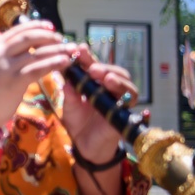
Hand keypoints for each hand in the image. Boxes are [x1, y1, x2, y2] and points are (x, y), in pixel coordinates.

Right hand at [0, 20, 76, 132]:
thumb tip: (26, 54)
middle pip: (29, 37)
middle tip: (62, 39)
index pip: (18, 30)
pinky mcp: (14, 81)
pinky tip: (64, 62)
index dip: (36, 26)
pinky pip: (38, 68)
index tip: (50, 27)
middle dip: (49, 36)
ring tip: (71, 50)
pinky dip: (53, 63)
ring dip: (57, 49)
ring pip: (37, 52)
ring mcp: (6, 66)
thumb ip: (6, 59)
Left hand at [62, 45, 134, 161]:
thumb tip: (65, 77)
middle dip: (101, 65)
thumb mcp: (70, 105)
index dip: (87, 57)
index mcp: (95, 84)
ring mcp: (119, 99)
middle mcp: (109, 89)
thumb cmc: (78, 123)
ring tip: (101, 75)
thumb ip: (69, 92)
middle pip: (112, 71)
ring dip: (114, 76)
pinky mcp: (125, 111)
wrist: (85, 146)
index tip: (78, 48)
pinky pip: (129, 99)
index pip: (93, 66)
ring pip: (125, 82)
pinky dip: (123, 91)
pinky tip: (112, 86)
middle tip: (90, 65)